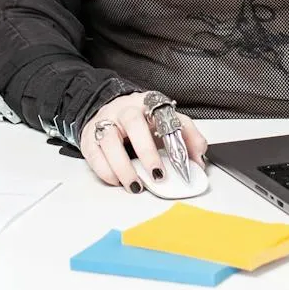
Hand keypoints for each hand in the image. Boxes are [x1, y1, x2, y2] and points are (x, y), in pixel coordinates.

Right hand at [79, 92, 208, 191]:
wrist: (109, 112)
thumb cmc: (141, 121)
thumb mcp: (165, 123)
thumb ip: (187, 138)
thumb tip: (199, 161)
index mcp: (149, 104)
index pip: (164, 113)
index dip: (174, 133)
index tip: (181, 156)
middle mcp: (126, 109)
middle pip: (134, 123)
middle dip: (147, 151)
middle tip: (158, 174)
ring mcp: (105, 122)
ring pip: (110, 140)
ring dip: (123, 167)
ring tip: (136, 185)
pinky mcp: (89, 138)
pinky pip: (95, 154)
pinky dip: (106, 171)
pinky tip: (117, 181)